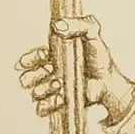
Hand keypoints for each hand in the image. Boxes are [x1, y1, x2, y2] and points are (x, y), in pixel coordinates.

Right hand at [17, 17, 134, 123]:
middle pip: (26, 79)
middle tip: (51, 74)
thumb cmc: (98, 56)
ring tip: (59, 85)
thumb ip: (79, 24)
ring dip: (44, 90)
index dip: (28, 60)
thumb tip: (58, 26)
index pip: (30, 59)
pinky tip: (62, 98)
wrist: (108, 80)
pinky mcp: (58, 104)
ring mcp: (52, 91)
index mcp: (50, 57)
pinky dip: (49, 105)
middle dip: (32, 78)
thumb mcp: (92, 33)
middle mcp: (47, 74)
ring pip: (34, 94)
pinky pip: (42, 109)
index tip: (38, 58)